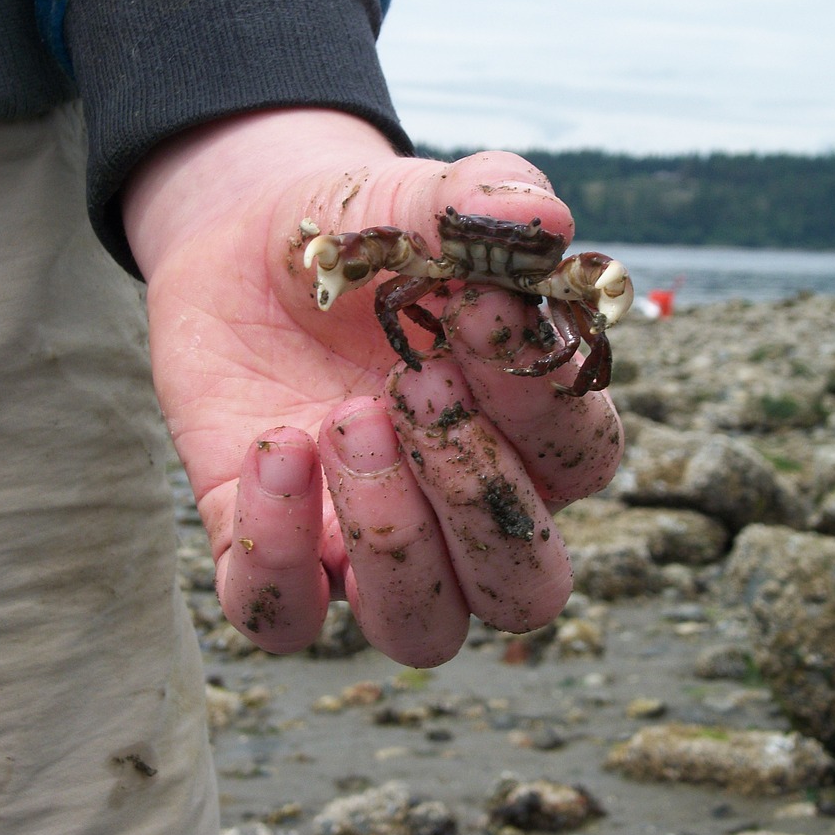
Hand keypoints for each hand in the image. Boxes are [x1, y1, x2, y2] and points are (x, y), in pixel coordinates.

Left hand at [122, 110, 623, 667]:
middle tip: (415, 379)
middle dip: (476, 492)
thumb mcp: (419, 202)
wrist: (250, 244)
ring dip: (394, 539)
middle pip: (524, 586)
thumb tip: (543, 221)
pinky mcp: (275, 550)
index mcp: (535, 436)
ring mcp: (370, 545)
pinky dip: (276, 553)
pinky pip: (283, 617)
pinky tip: (274, 445)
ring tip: (346, 419)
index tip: (479, 306)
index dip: (542, 399)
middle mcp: (467, 513)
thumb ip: (482, 205)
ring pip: (423, 632)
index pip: (584, 462)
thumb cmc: (369, 232)